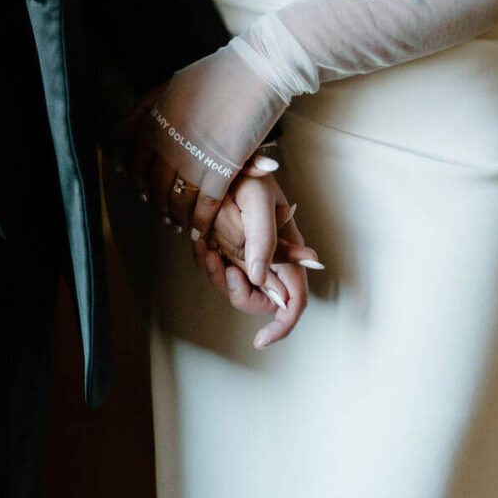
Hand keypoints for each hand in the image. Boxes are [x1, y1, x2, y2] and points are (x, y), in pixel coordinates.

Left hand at [115, 48, 285, 258]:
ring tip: (180, 224)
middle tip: (163, 211)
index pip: (136, 164)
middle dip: (158, 203)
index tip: (143, 191)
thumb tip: (118, 133)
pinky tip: (199, 230)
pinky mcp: (222, 170)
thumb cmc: (217, 74)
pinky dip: (200, 222)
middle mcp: (169, 144)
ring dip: (177, 216)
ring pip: (178, 200)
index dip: (139, 181)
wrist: (258, 71)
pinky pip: (205, 206)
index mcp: (155, 122)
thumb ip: (144, 111)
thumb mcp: (170, 85)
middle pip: (156, 186)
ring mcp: (194, 158)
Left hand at [194, 163, 321, 348]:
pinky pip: (216, 273)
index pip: (295, 299)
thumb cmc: (245, 173)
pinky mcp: (226, 251)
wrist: (214, 158)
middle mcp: (270, 258)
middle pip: (262, 301)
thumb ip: (264, 239)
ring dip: (218, 276)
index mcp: (289, 249)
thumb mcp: (258, 199)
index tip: (261, 339)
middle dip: (241, 295)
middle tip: (225, 272)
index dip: (283, 323)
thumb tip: (260, 277)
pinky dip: (207, 264)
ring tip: (208, 251)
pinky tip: (202, 245)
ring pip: (236, 290)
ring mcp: (247, 257)